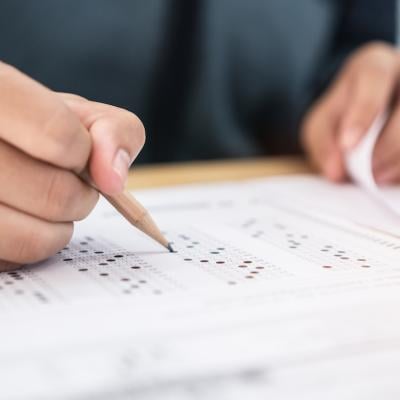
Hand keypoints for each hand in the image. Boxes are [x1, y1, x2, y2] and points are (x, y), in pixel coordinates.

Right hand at [0, 62, 144, 270]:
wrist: (0, 145)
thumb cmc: (37, 128)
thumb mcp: (78, 113)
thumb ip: (114, 130)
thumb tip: (114, 179)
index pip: (58, 134)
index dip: (83, 152)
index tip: (79, 155)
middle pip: (56, 195)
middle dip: (80, 195)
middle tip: (69, 184)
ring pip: (33, 238)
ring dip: (60, 228)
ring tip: (47, 206)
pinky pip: (15, 259)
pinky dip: (33, 245)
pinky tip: (23, 218)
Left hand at [302, 42, 399, 182]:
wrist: (358, 114)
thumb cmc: (340, 114)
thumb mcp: (320, 125)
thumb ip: (323, 144)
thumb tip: (337, 172)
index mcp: (373, 65)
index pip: (374, 78)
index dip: (362, 114)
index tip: (347, 146)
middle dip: (387, 146)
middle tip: (368, 173)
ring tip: (378, 178)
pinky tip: (392, 176)